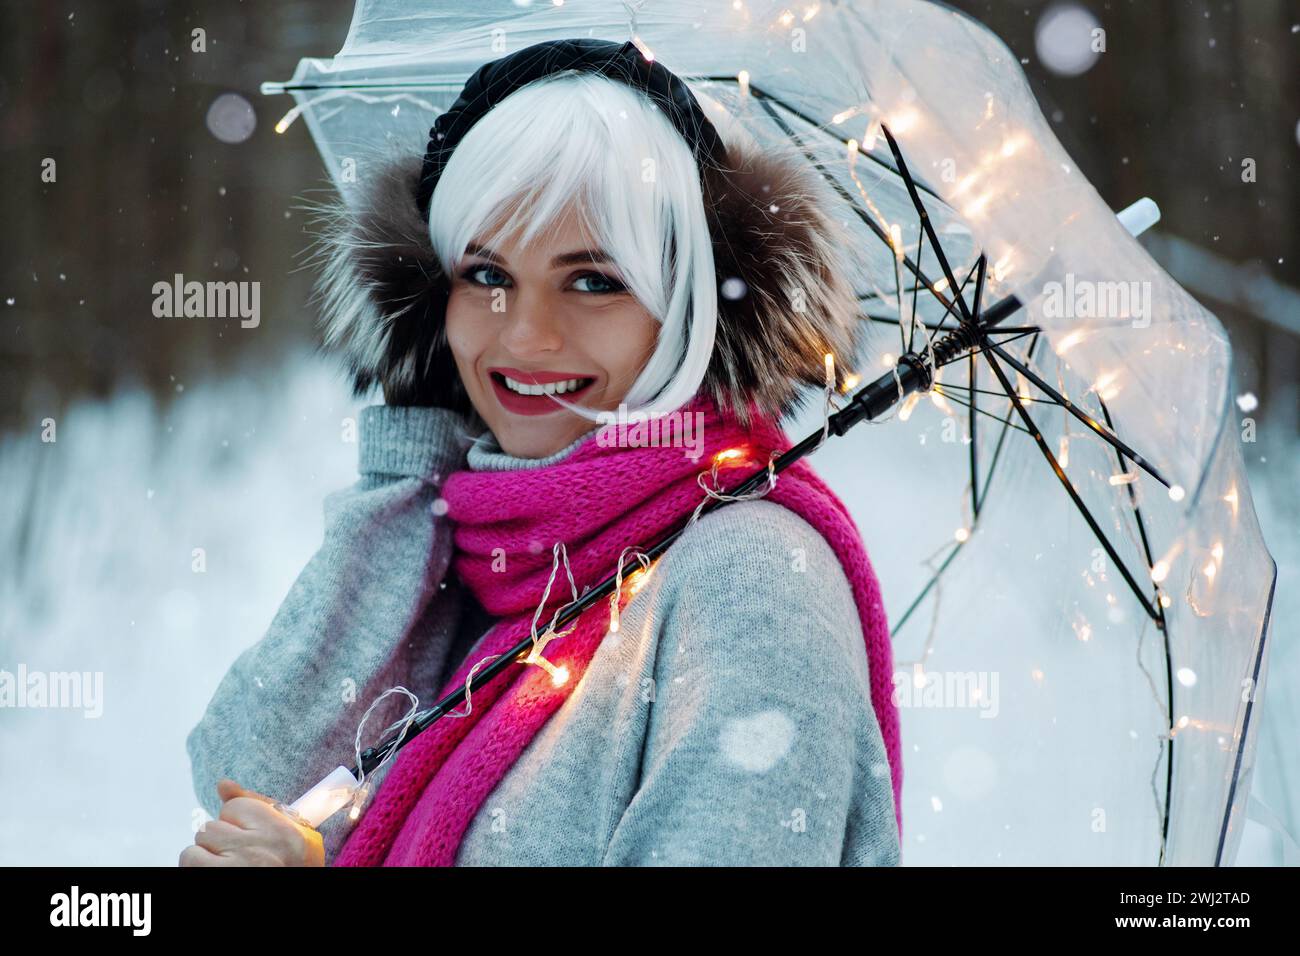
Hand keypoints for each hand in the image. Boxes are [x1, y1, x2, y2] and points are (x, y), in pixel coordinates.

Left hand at [179, 779, 324, 866]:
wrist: (293, 897)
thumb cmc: (289, 865)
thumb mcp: (285, 833)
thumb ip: (254, 804)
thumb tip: (222, 784)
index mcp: (279, 832)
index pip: (233, 808)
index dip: (237, 825)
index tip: (251, 842)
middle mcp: (255, 849)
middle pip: (210, 827)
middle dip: (219, 843)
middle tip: (239, 860)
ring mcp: (233, 869)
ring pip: (195, 846)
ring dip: (204, 858)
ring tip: (225, 869)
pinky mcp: (216, 880)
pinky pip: (188, 861)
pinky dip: (195, 869)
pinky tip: (214, 874)